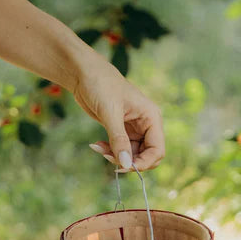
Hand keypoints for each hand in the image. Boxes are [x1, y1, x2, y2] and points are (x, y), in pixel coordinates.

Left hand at [73, 58, 164, 172]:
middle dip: (129, 161)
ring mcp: (133, 127)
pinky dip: (109, 150)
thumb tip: (127, 164)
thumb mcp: (110, 112)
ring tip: (98, 149)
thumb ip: (119, 139)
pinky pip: (120, 148)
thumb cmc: (101, 85)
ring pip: (132, 154)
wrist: (83, 73)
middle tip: (109, 159)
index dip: (144, 162)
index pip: (157, 149)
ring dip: (116, 156)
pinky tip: (96, 145)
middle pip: (146, 155)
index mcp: (151, 117)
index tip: (124, 166)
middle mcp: (146, 124)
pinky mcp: (120, 129)